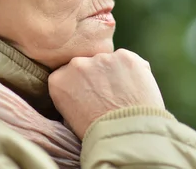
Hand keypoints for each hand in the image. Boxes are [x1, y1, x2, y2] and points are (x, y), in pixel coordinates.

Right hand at [48, 49, 164, 138]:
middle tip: (109, 97)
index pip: (67, 74)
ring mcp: (101, 59)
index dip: (81, 85)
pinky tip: (137, 91)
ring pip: (110, 62)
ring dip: (116, 73)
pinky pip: (130, 61)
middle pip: (88, 65)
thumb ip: (72, 97)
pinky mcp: (125, 57)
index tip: (89, 96)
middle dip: (98, 76)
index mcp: (58, 80)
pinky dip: (135, 72)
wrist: (126, 138)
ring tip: (125, 96)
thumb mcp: (71, 119)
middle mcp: (77, 64)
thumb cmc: (99, 136)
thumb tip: (81, 93)